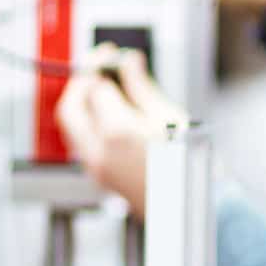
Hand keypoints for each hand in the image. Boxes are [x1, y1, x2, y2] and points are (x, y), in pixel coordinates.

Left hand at [56, 44, 186, 217]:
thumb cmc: (190, 169)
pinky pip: (82, 143)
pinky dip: (89, 123)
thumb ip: (141, 88)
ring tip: (104, 89)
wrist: (194, 208)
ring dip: (83, 103)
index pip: (96, 87)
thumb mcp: (169, 118)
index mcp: (116, 132)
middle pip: (71, 108)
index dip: (103, 66)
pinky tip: (108, 114)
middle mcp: (98, 151)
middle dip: (81, 83)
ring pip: (72, 127)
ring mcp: (96, 167)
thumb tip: (129, 64)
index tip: (114, 56)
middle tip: (97, 67)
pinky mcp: (100, 176)